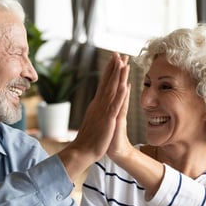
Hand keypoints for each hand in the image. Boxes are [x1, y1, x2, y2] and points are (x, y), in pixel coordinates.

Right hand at [58, 53, 129, 179]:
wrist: (82, 151)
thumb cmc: (89, 139)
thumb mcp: (94, 120)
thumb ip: (97, 110)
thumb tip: (99, 103)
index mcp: (97, 104)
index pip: (104, 84)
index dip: (110, 71)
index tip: (115, 59)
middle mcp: (99, 104)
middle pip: (107, 82)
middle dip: (114, 67)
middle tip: (119, 53)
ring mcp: (103, 111)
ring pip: (112, 90)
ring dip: (118, 76)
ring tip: (123, 63)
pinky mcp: (108, 120)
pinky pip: (115, 105)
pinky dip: (119, 95)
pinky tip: (124, 85)